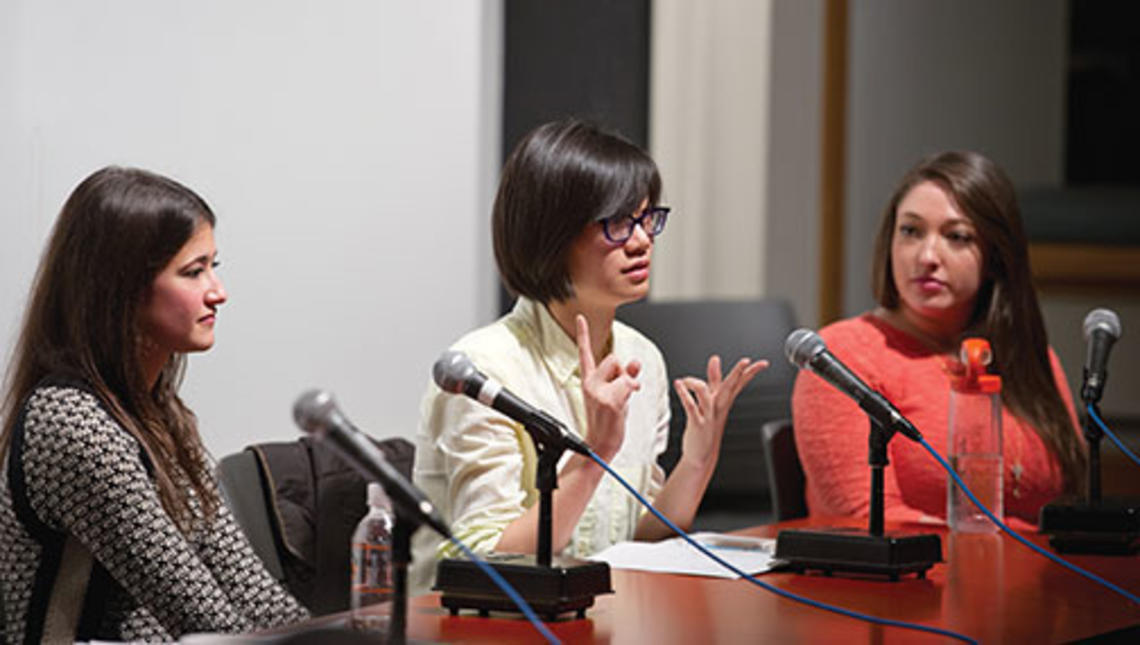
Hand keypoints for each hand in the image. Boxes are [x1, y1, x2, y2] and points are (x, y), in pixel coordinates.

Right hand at [576, 314, 640, 460]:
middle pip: (613, 358)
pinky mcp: (608, 400)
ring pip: (622, 370)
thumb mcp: (616, 394)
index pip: (585, 353)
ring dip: (628, 383)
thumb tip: (636, 362)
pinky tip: (623, 407)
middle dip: (622, 371)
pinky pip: (629, 384)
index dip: (583, 334)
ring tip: (620, 402)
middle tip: (619, 392)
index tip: (580, 317)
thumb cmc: (607, 421)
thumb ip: (626, 375)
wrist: (599, 445)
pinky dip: (632, 392)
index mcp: (589, 381)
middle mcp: (590, 383)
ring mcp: (598, 391)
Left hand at [675, 355, 768, 470]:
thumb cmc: (706, 426)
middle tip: (745, 361)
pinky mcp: (697, 423)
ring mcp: (708, 415)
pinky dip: (684, 395)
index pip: (740, 384)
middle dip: (738, 373)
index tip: (762, 363)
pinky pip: (690, 406)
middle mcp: (718, 407)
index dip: (751, 372)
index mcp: (723, 402)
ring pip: (706, 394)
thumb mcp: (712, 400)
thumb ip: (714, 379)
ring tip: (685, 380)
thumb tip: (715, 359)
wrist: (701, 455)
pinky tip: (678, 385)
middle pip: (730, 386)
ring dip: (695, 383)